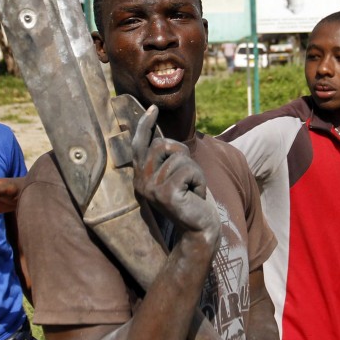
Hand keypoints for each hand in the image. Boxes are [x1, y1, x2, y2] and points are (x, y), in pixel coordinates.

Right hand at [131, 105, 217, 236]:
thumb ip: (166, 160)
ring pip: (180, 157)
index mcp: (141, 177)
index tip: (152, 108)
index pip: (139, 145)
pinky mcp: (166, 194)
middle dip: (184, 155)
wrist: (199, 231)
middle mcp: (141, 182)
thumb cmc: (190, 201)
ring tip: (192, 190)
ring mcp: (151, 189)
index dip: (145, 125)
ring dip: (194, 171)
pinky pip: (189, 170)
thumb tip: (162, 138)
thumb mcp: (175, 177)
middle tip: (189, 177)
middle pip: (163, 145)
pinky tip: (196, 196)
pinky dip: (199, 181)